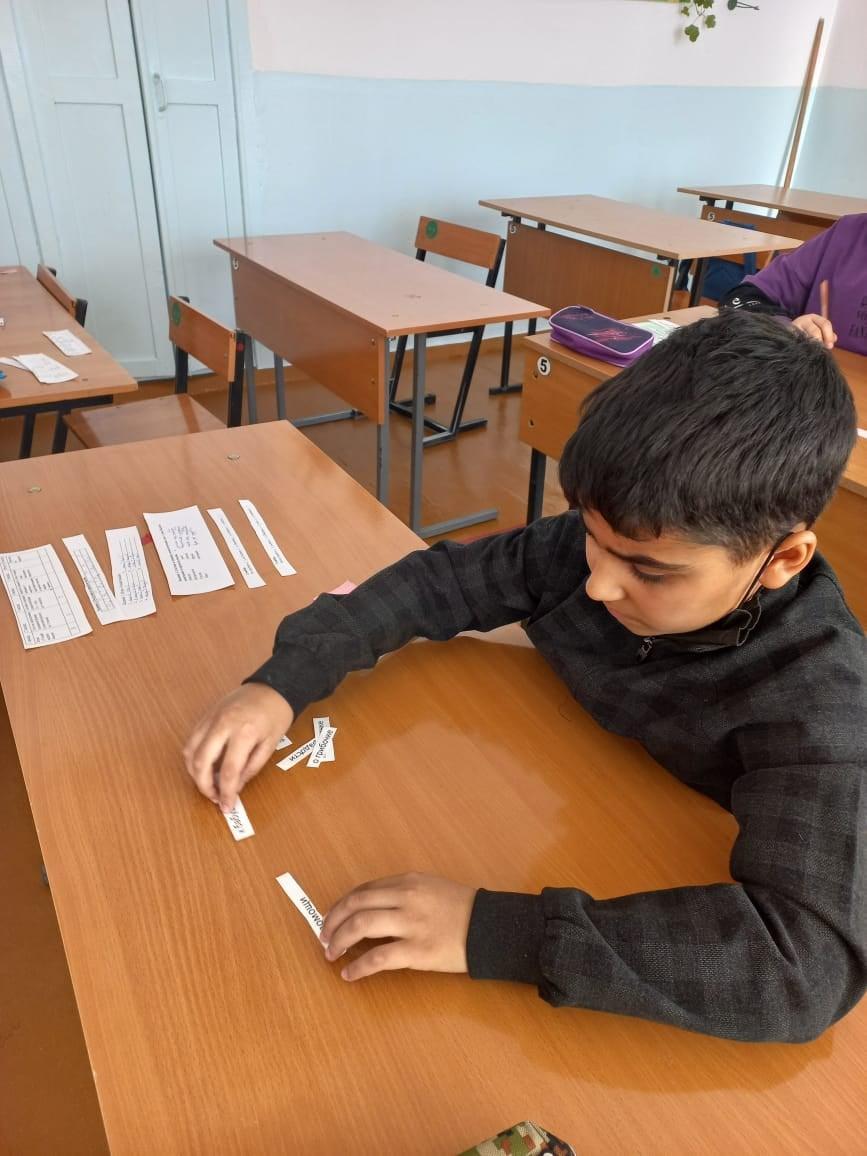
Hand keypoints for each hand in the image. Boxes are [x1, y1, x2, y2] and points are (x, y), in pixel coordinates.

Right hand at [183, 683, 293, 811]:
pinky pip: (191, 739)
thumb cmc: (276, 715)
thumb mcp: (271, 744)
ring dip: (194, 773)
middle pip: (201, 762)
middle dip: (204, 786)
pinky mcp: (205, 715)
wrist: (271, 686)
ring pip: (190, 751)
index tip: (227, 806)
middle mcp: (223, 724)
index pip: (228, 771)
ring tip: (208, 784)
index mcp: (244, 732)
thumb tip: (234, 787)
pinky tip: (203, 766)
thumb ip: (252, 768)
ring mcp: (211, 718)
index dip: (226, 792)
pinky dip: (193, 757)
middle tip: (214, 797)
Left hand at [320, 872, 475, 980]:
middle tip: (323, 937)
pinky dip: (358, 967)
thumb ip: (403, 894)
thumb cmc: (463, 909)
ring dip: (339, 940)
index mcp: (409, 881)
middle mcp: (406, 898)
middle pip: (356, 905)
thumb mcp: (431, 888)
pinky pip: (378, 958)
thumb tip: (370, 910)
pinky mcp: (418, 951)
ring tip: (330, 954)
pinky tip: (350, 974)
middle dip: (333, 921)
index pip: (364, 889)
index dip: (343, 904)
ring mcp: (411, 924)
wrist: (491, 928)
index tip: (332, 917)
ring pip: (361, 927)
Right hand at [792, 313, 836, 348]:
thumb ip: (827, 334)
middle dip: (821, 341)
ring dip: (811, 346)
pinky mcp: (788, 335)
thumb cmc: (806, 332)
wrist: (786, 333)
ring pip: (805, 337)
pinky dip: (802, 347)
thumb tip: (834, 339)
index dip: (829, 335)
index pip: (825, 324)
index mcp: (814, 318)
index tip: (830, 346)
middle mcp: (804, 320)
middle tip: (824, 350)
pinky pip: (796, 342)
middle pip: (815, 330)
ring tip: (814, 352)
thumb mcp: (817, 329)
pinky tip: (805, 352)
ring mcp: (794, 327)